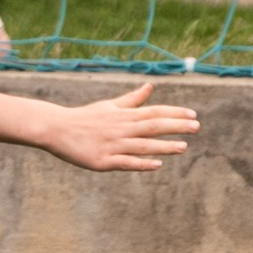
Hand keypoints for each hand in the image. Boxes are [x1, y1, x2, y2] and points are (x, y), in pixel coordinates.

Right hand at [40, 79, 199, 173]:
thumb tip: (150, 87)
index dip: (174, 112)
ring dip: (164, 146)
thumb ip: (132, 99)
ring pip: (142, 145)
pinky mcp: (103, 161)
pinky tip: (157, 165)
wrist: (56, 129)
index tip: (193, 114)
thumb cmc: (84, 118)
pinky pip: (126, 162)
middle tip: (196, 126)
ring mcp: (112, 145)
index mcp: (123, 115)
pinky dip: (142, 163)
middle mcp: (120, 128)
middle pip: (152, 126)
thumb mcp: (109, 106)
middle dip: (175, 126)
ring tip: (183, 147)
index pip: (153, 111)